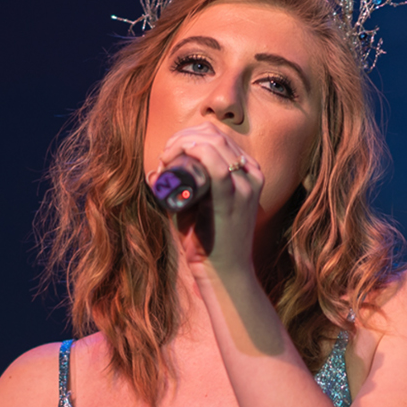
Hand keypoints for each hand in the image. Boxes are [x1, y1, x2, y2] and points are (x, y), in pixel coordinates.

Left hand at [148, 122, 263, 281]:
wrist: (224, 271)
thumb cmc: (208, 239)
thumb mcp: (198, 205)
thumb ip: (181, 188)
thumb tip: (155, 173)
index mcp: (248, 171)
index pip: (218, 136)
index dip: (188, 136)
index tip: (168, 153)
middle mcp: (251, 174)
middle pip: (215, 136)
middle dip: (182, 138)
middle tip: (164, 157)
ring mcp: (245, 186)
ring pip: (214, 144)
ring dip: (183, 145)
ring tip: (166, 161)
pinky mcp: (234, 199)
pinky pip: (217, 167)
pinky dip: (196, 154)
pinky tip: (180, 155)